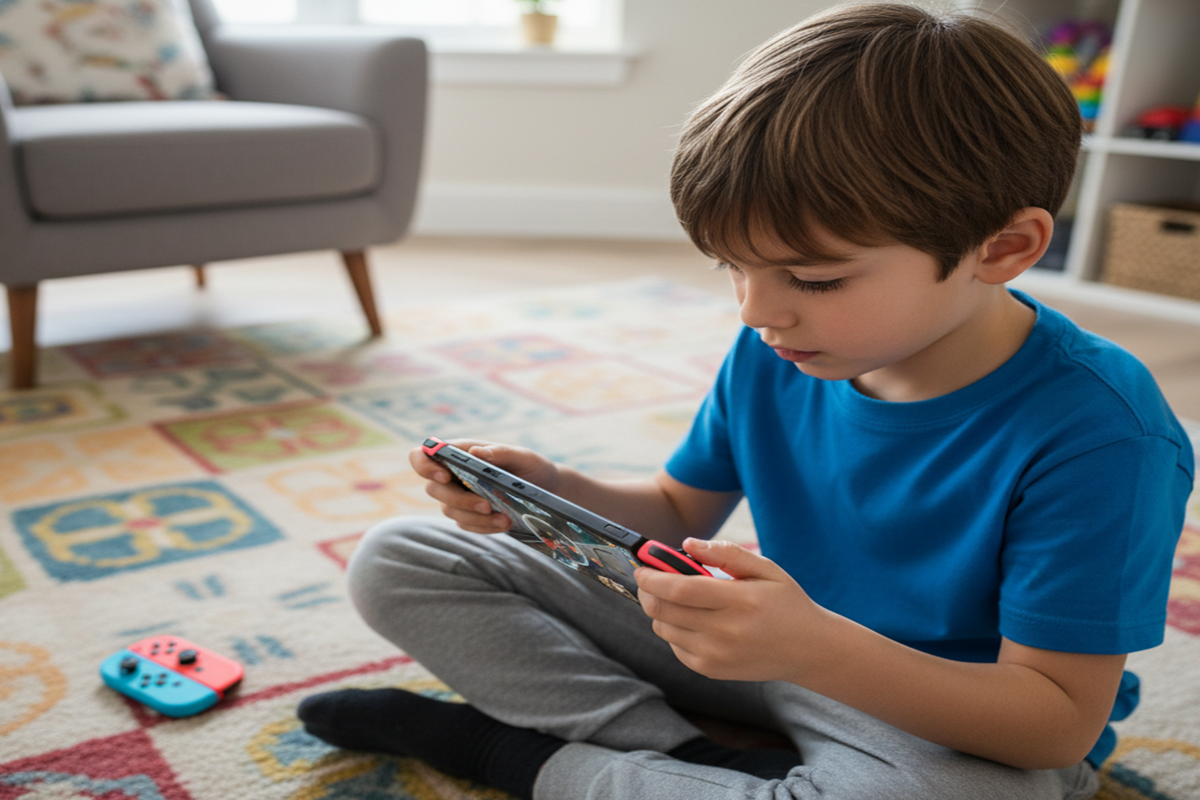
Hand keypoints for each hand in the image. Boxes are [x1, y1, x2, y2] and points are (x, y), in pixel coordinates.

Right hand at [409, 440, 560, 533]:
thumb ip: (500, 452)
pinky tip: (504, 524)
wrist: (547, 491)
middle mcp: (453, 475)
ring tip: (504, 518)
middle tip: (486, 505)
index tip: (444, 477)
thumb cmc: (531, 467)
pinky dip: (483, 527)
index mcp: (459, 453)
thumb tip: (475, 452)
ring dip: (474, 516)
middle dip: (459, 499)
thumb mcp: (522, 456)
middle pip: (434, 489)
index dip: (425, 466)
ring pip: (449, 510)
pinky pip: (466, 525)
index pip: (422, 455)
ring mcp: (458, 497)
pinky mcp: (468, 516)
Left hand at [635, 539, 829, 682]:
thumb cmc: (785, 603)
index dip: (653, 577)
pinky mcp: (712, 670)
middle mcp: (726, 632)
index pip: (680, 590)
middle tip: (648, 579)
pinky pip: (675, 647)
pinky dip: (673, 630)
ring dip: (659, 610)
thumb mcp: (766, 569)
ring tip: (674, 598)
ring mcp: (717, 655)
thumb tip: (686, 544)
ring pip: (665, 629)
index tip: (641, 567)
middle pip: (665, 611)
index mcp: (740, 601)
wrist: (808, 650)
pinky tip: (691, 619)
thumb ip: (726, 553)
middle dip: (647, 592)